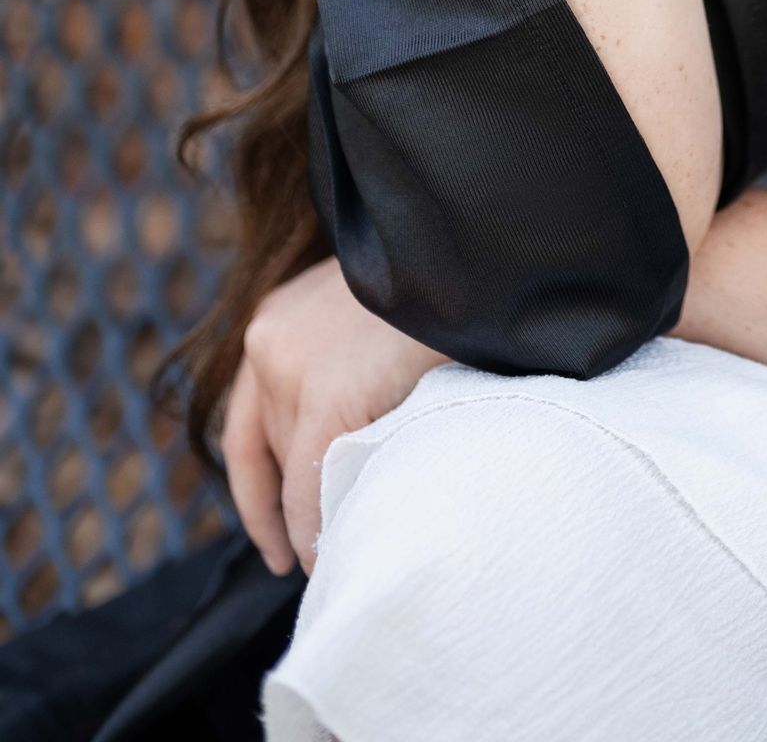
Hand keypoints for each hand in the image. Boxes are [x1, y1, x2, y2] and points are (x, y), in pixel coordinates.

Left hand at [222, 258, 446, 575]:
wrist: (476, 255)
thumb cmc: (443, 284)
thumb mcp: (375, 313)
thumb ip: (348, 362)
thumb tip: (351, 443)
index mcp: (277, 317)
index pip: (245, 428)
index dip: (258, 494)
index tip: (277, 544)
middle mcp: (267, 342)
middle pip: (273, 455)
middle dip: (296, 506)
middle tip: (318, 556)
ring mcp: (290, 369)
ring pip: (292, 477)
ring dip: (316, 517)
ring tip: (348, 551)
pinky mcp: (328, 398)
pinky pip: (313, 490)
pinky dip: (319, 530)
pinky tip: (337, 553)